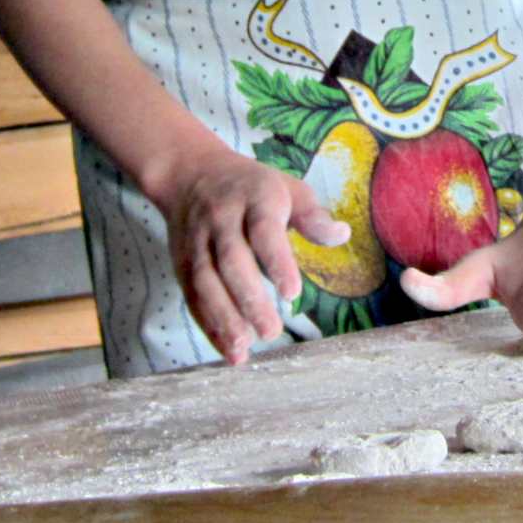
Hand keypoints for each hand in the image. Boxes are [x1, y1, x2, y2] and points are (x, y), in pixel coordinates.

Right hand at [150, 143, 349, 365]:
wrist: (190, 174)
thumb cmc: (252, 187)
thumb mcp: (288, 189)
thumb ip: (312, 216)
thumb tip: (341, 234)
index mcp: (254, 198)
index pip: (263, 231)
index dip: (277, 262)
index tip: (292, 294)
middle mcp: (221, 218)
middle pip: (231, 260)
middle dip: (248, 298)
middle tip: (270, 332)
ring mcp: (197, 241)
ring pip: (205, 280)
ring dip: (222, 316)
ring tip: (243, 346)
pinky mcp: (181, 261)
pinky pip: (192, 295)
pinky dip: (208, 324)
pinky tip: (227, 349)